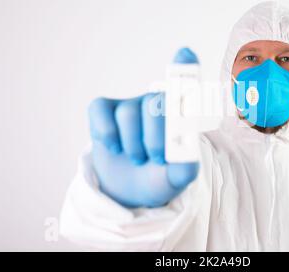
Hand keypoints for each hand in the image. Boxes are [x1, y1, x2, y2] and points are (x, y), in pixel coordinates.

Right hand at [88, 93, 198, 207]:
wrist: (132, 186)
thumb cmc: (159, 174)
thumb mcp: (177, 177)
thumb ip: (187, 166)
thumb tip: (188, 154)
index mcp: (177, 112)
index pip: (179, 103)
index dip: (174, 127)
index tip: (169, 153)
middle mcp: (154, 102)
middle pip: (152, 103)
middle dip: (153, 138)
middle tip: (154, 160)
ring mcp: (129, 104)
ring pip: (127, 112)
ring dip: (131, 142)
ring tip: (137, 158)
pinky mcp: (104, 110)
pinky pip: (100, 108)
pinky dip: (106, 131)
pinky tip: (114, 148)